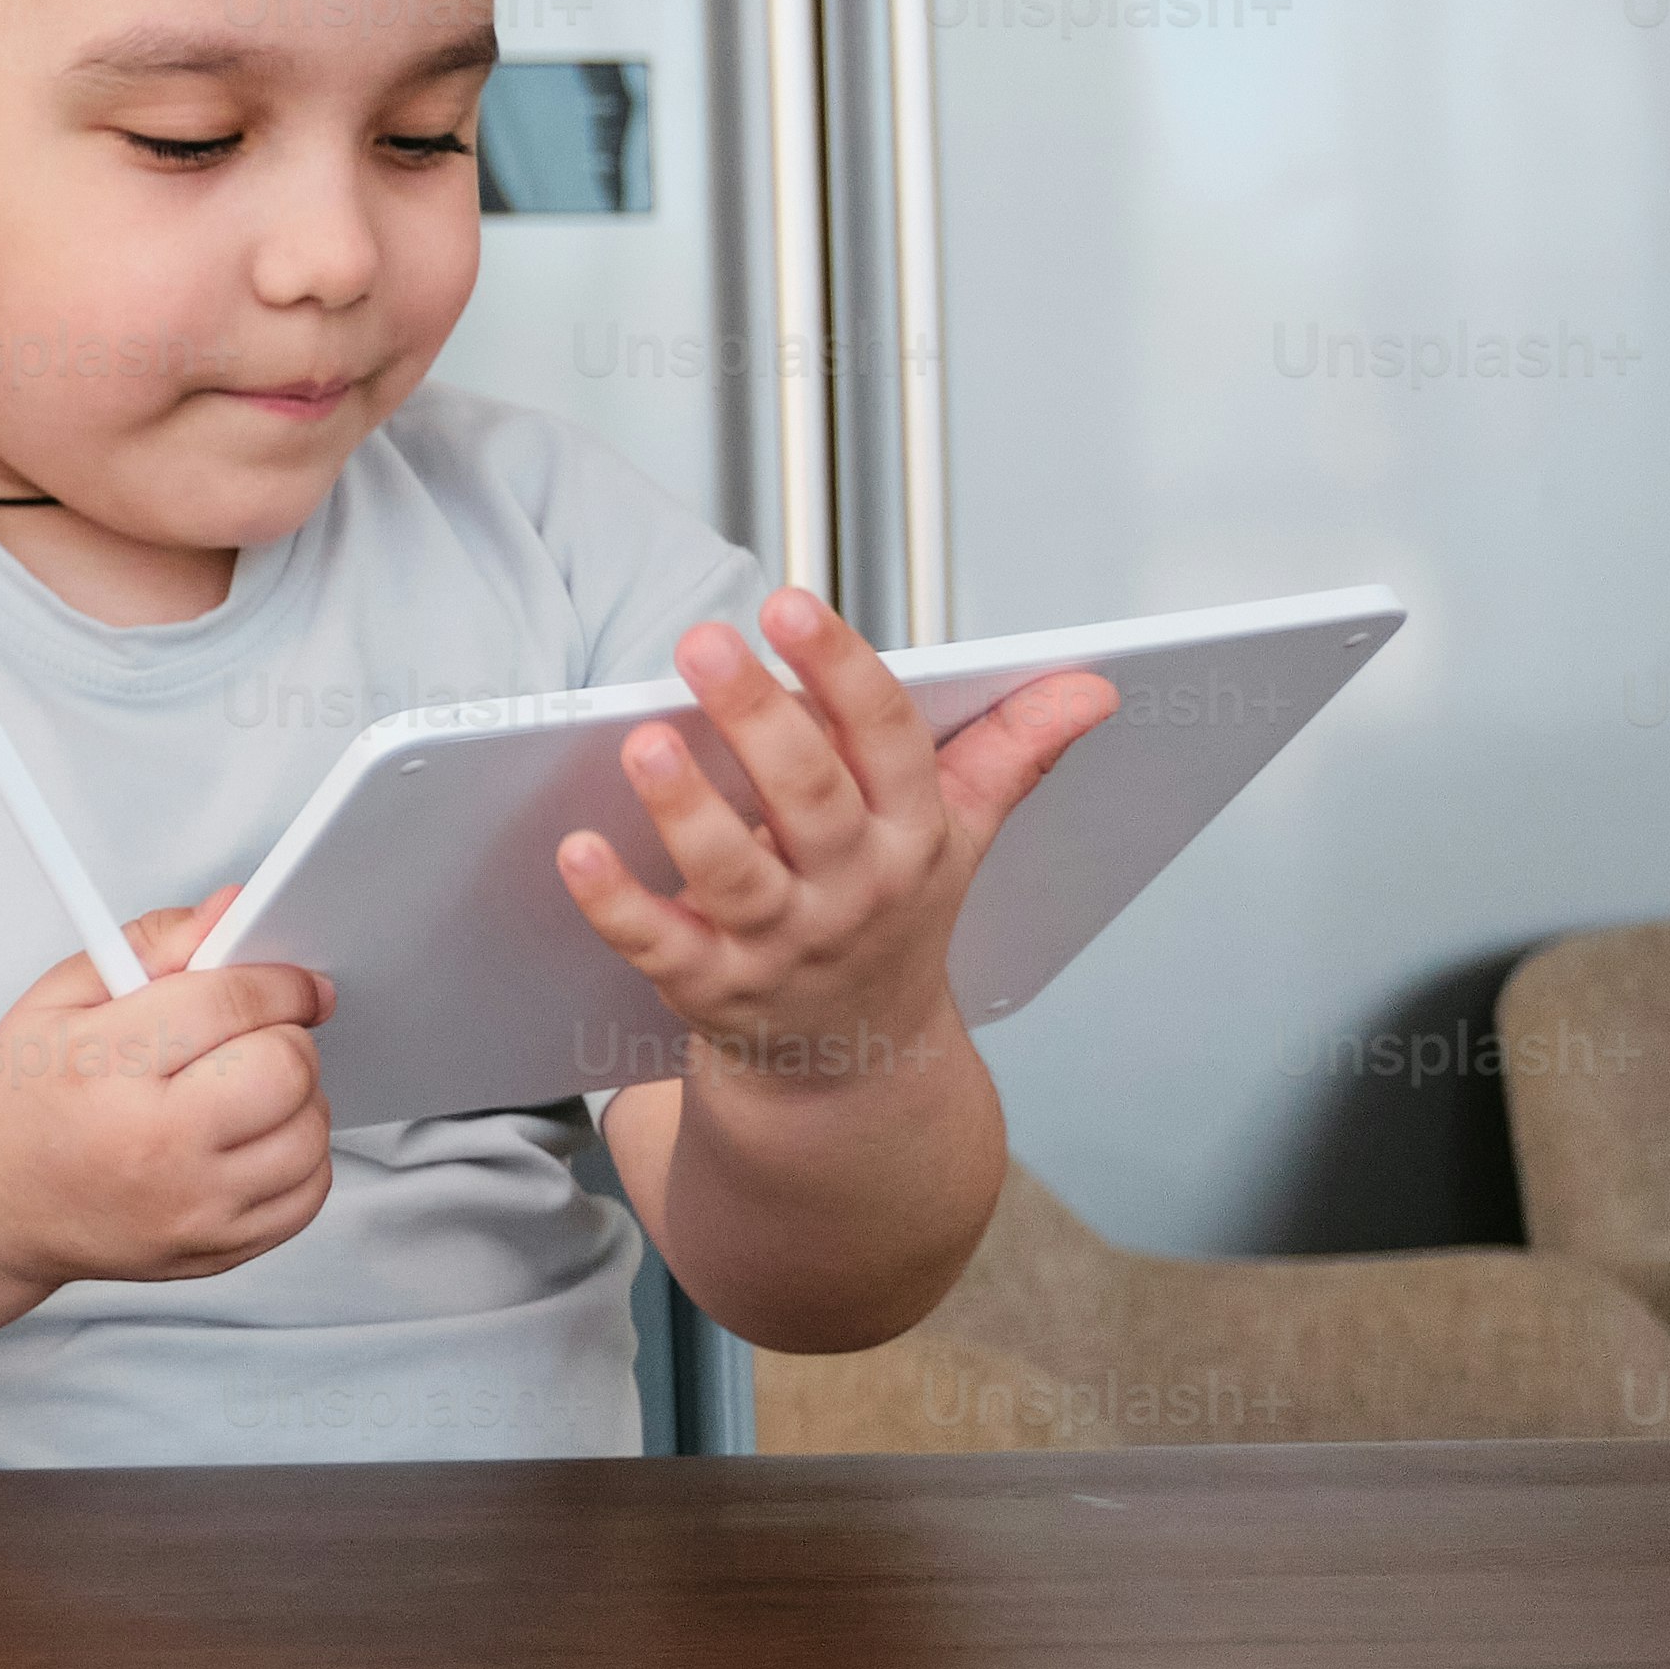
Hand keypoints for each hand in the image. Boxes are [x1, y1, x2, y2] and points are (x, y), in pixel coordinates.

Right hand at [0, 891, 330, 1289]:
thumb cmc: (22, 1097)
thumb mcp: (61, 997)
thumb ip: (152, 944)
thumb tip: (233, 911)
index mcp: (103, 1065)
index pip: (232, 1001)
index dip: (281, 980)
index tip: (293, 982)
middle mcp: (152, 1143)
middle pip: (287, 1068)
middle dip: (286, 1036)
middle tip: (256, 1036)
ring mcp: (190, 1207)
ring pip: (310, 1131)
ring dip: (297, 1098)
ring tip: (246, 1089)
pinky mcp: (216, 1250)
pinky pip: (308, 1192)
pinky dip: (299, 1157)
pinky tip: (253, 1138)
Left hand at [563, 592, 1116, 1097]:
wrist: (853, 1063)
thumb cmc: (891, 919)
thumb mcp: (959, 838)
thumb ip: (1012, 752)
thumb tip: (1094, 685)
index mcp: (912, 837)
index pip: (889, 742)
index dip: (843, 671)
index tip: (790, 605)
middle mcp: (854, 890)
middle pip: (811, 797)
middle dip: (760, 718)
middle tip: (705, 642)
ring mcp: (782, 945)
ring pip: (735, 873)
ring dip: (687, 808)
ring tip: (639, 740)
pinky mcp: (712, 990)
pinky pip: (660, 945)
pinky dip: (616, 903)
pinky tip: (575, 852)